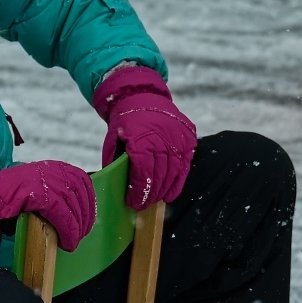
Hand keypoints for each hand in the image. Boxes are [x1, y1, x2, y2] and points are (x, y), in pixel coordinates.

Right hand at [0, 162, 95, 252]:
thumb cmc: (10, 200)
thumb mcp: (36, 189)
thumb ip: (54, 192)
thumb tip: (76, 208)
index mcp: (52, 167)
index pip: (82, 180)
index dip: (89, 201)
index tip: (88, 217)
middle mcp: (51, 170)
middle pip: (80, 194)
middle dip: (85, 217)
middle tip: (82, 234)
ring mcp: (45, 181)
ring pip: (73, 207)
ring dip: (76, 228)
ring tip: (72, 242)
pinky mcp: (39, 195)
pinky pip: (62, 215)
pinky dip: (68, 231)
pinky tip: (66, 242)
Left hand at [92, 65, 195, 209]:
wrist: (142, 96)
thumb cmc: (125, 122)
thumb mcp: (113, 139)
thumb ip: (114, 161)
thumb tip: (115, 186)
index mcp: (141, 137)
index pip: (142, 171)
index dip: (139, 190)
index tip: (134, 202)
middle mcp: (162, 137)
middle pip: (159, 174)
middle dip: (151, 194)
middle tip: (143, 205)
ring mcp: (178, 138)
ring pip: (173, 172)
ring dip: (164, 190)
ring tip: (156, 200)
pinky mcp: (189, 139)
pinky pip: (184, 166)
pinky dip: (178, 182)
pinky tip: (170, 194)